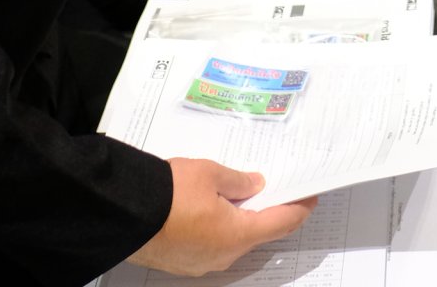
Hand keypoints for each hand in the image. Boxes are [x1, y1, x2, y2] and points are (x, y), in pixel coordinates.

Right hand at [128, 158, 318, 275]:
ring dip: (241, 220)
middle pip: (258, 234)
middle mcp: (224, 255)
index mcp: (238, 235)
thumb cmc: (170, 192)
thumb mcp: (211, 173)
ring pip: (233, 241)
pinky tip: (211, 209)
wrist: (124, 214)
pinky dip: (218, 229)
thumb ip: (239, 180)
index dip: (300, 208)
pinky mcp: (182, 263)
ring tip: (240, 195)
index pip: (282, 223)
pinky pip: (210, 246)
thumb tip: (256, 186)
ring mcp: (201, 263)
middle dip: (269, 212)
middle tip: (276, 189)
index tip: (312, 196)